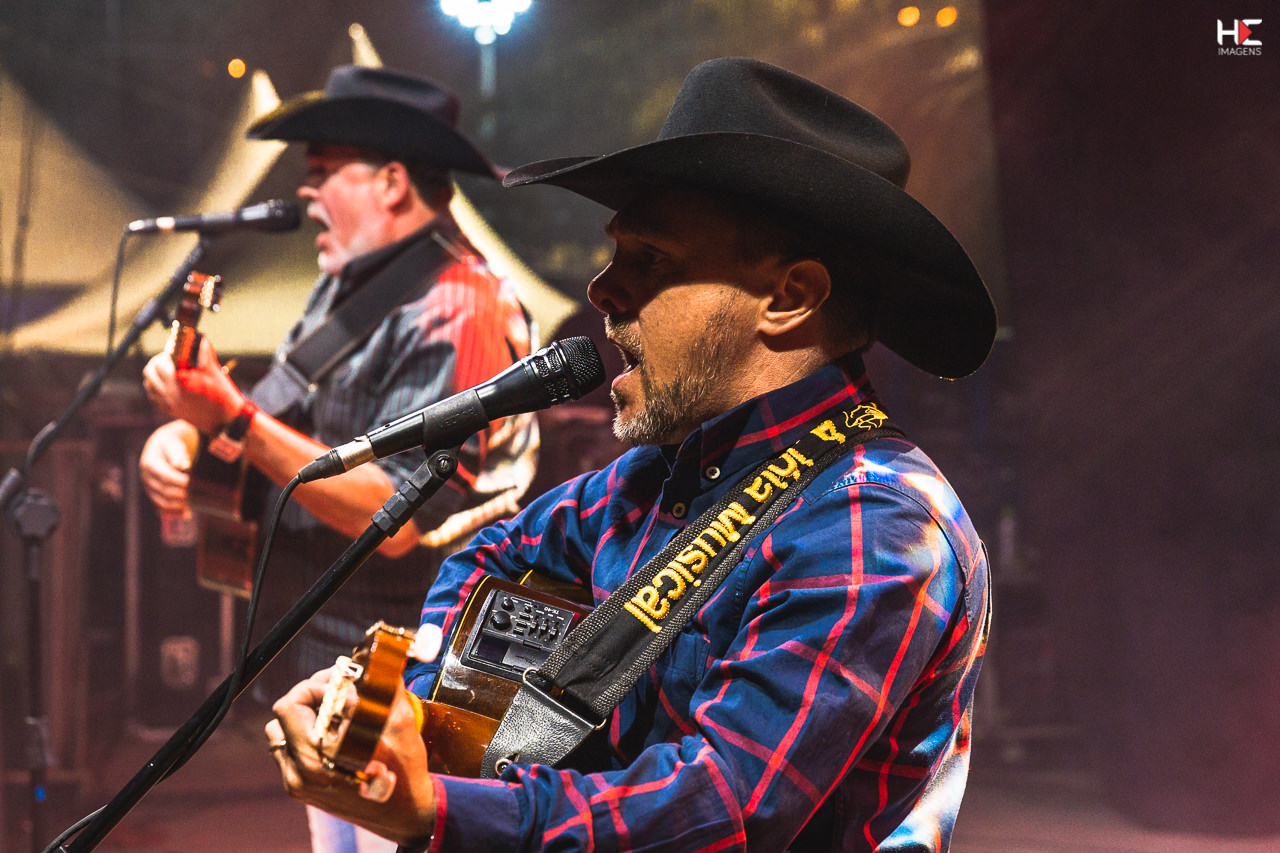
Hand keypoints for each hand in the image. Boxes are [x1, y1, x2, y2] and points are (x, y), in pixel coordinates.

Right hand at [138, 420, 196, 513]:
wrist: (163, 448)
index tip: (191, 483)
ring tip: (193, 506)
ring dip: (177, 505)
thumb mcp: (174, 444)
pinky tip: (187, 514)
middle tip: (195, 495)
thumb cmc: (171, 444)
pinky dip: (173, 512)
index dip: (178, 481)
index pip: (164, 475)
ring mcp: (149, 488)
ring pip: (161, 501)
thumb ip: (178, 454)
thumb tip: (184, 466)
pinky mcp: (154, 495)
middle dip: (180, 494)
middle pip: (163, 490)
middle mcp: (146, 477)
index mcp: (150, 463)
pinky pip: (160, 507)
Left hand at [142, 337, 242, 434]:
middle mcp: (171, 392)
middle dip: (158, 361)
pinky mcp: (169, 410)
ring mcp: (168, 402)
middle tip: (170, 359)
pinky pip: (152, 394)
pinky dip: (154, 386)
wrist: (225, 422)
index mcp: (182, 381)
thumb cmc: (223, 396)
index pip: (162, 361)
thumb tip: (200, 339)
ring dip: (154, 373)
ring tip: (167, 370)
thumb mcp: (215, 373)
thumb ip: (204, 354)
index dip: (168, 353)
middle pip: (150, 370)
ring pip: (148, 382)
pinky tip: (165, 383)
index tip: (176, 351)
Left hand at [266, 668, 436, 845]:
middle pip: (283, 714)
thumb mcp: (400, 723)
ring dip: (304, 716)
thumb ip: (381, 686)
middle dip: (311, 695)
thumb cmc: (405, 772)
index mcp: (318, 756)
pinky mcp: (300, 789)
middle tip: (339, 689)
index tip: (342, 685)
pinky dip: (305, 736)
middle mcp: (301, 771)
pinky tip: (333, 735)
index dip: (316, 686)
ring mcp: (297, 783)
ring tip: (334, 712)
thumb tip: (370, 658)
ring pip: (280, 732)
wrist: (405, 815)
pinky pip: (288, 751)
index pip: (291, 704)